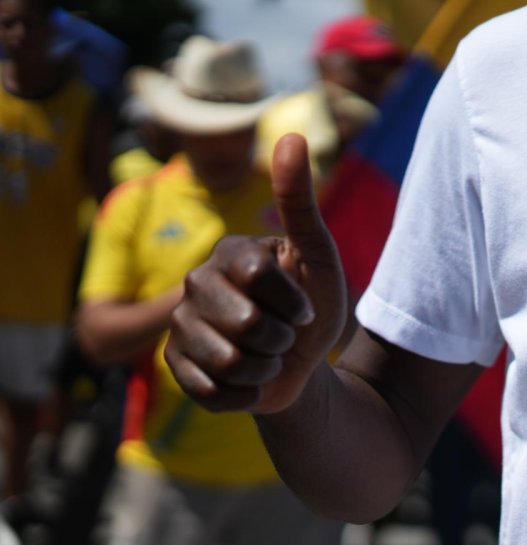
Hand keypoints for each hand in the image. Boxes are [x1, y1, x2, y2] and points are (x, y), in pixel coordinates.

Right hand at [165, 134, 346, 412]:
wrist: (301, 366)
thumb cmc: (311, 306)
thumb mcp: (318, 256)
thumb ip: (300, 202)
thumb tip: (291, 134)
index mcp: (228, 254)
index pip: (259, 277)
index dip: (293, 301)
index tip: (304, 307)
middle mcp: (194, 284)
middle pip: (246, 324)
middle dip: (281, 339)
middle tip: (283, 335)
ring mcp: (180, 326)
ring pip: (230, 362)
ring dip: (266, 369)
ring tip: (267, 357)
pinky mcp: (175, 368)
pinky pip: (214, 392)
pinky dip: (246, 396)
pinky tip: (250, 383)